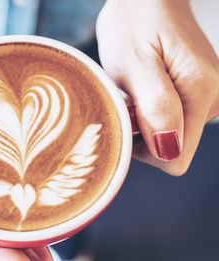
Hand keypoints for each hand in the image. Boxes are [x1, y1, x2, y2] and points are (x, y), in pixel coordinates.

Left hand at [97, 0, 218, 174]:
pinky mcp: (197, 92)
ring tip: (135, 88)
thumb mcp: (134, 65)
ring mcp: (207, 96)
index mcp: (201, 93)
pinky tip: (144, 87)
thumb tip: (169, 151)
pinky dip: (151, 110)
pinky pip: (172, 119)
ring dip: (145, 119)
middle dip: (143, 132)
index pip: (174, 157)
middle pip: (172, 149)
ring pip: (170, 135)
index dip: (144, 146)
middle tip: (129, 97)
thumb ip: (156, 107)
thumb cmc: (134, 25)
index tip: (128, 117)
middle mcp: (212, 99)